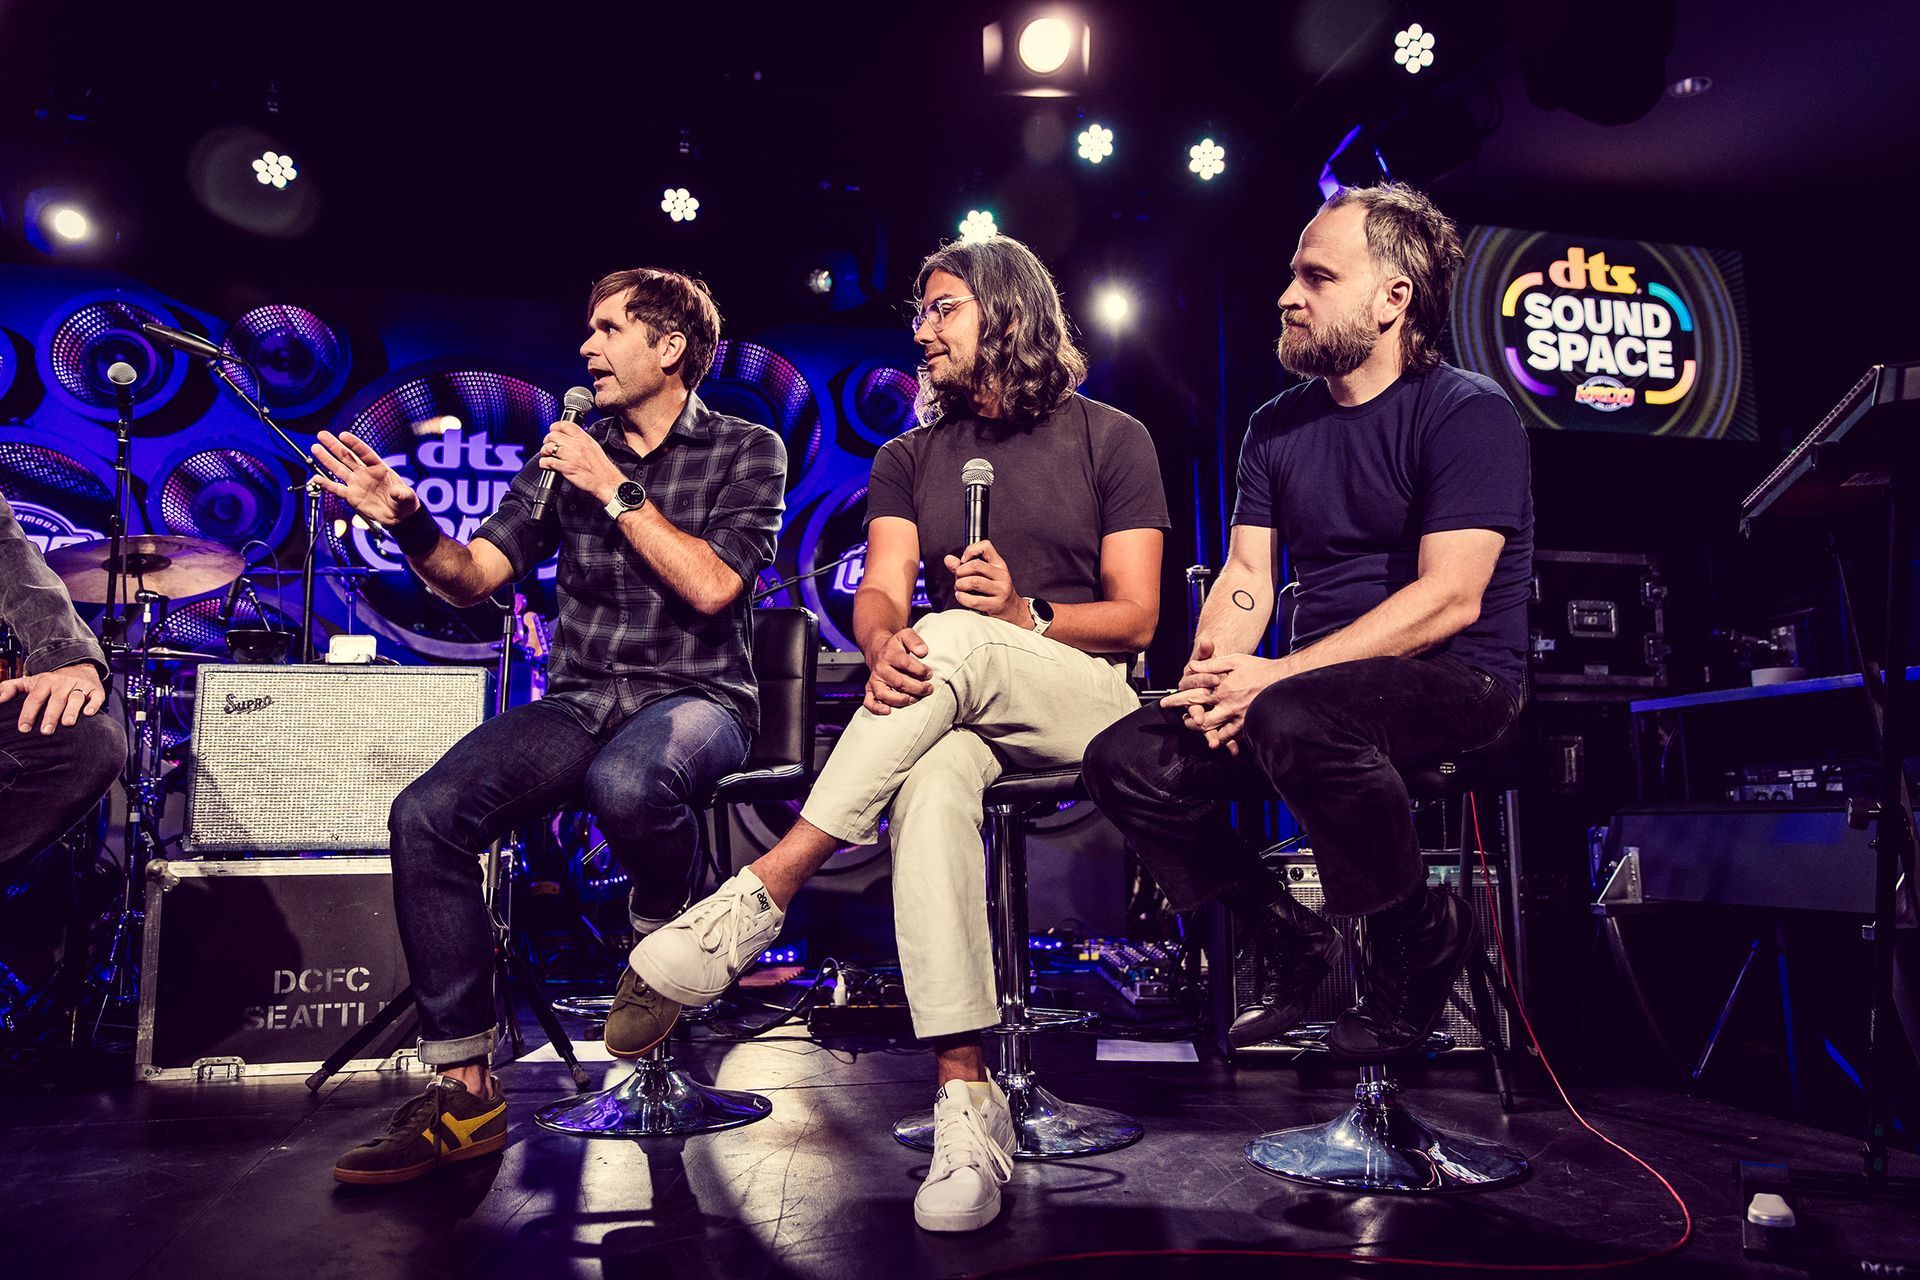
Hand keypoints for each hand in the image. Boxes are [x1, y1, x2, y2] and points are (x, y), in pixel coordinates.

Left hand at [1, 662, 106, 734]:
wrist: (80, 667)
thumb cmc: (52, 681)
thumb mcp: (31, 682)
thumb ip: (11, 688)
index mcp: (45, 682)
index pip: (35, 698)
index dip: (29, 713)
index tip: (23, 728)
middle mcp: (63, 683)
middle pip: (56, 699)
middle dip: (51, 715)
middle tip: (45, 731)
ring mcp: (80, 685)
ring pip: (76, 697)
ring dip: (71, 710)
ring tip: (67, 724)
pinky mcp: (96, 690)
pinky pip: (96, 697)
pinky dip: (93, 705)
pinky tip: (89, 714)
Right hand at [311, 431, 420, 526]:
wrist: (399, 517)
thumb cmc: (405, 503)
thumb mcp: (407, 497)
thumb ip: (402, 494)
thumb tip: (396, 493)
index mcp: (379, 468)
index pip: (365, 453)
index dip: (354, 444)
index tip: (342, 435)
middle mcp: (365, 473)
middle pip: (347, 456)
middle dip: (334, 446)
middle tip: (322, 434)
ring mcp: (357, 483)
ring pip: (339, 469)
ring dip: (327, 459)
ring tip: (315, 448)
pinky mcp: (352, 496)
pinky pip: (337, 488)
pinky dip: (326, 484)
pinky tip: (316, 478)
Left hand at [538, 419, 624, 506]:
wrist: (606, 481)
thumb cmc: (602, 468)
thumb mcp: (594, 447)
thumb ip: (582, 440)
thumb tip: (570, 437)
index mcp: (584, 439)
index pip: (565, 425)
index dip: (555, 427)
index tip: (553, 431)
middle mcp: (577, 445)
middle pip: (554, 435)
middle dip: (547, 440)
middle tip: (548, 445)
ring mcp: (570, 456)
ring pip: (549, 447)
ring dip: (544, 451)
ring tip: (546, 454)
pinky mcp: (566, 468)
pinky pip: (548, 461)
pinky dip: (544, 463)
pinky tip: (546, 464)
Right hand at [862, 626, 932, 715]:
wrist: (877, 649)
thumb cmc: (896, 645)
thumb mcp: (906, 635)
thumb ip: (915, 641)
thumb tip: (923, 652)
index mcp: (890, 654)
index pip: (905, 663)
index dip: (920, 670)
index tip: (930, 674)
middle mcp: (881, 668)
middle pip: (898, 681)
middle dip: (916, 688)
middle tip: (928, 689)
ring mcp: (874, 680)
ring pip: (884, 694)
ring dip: (901, 699)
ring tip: (914, 699)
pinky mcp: (870, 689)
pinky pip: (869, 701)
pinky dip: (877, 708)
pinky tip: (888, 711)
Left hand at [942, 540, 1025, 623]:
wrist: (1011, 609)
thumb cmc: (996, 590)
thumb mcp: (984, 574)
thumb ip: (964, 566)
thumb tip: (948, 560)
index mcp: (998, 564)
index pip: (986, 546)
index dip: (970, 550)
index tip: (964, 560)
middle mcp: (1001, 575)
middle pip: (976, 565)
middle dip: (961, 571)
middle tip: (958, 577)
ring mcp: (1000, 590)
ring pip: (974, 582)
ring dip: (960, 584)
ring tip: (959, 587)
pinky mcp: (996, 604)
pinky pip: (974, 600)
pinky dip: (962, 598)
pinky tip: (961, 596)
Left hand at [1161, 647, 1285, 751]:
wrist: (1284, 679)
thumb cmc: (1258, 668)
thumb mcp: (1233, 660)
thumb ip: (1211, 664)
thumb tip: (1191, 666)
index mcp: (1222, 690)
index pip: (1192, 697)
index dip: (1177, 701)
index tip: (1164, 703)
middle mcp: (1228, 706)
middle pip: (1200, 720)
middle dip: (1189, 721)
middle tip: (1184, 719)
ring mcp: (1240, 718)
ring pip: (1215, 732)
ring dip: (1203, 732)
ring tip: (1198, 726)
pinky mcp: (1249, 725)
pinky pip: (1233, 737)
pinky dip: (1224, 739)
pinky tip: (1219, 738)